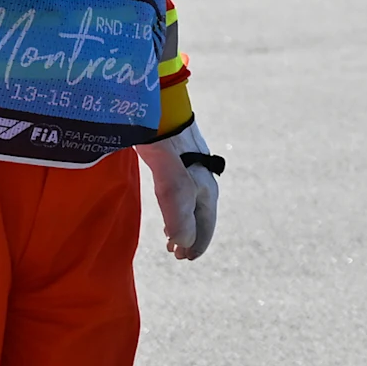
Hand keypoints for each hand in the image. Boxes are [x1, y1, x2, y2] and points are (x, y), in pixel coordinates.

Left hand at [139, 121, 220, 259]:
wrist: (160, 107)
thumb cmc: (165, 146)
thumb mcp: (171, 184)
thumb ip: (178, 215)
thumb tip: (183, 243)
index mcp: (206, 191)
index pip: (205, 227)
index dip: (196, 245)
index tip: (183, 258)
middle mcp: (203, 182)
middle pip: (200, 217)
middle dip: (190, 237)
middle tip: (176, 252)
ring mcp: (192, 170)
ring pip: (192, 204)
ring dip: (184, 223)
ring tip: (171, 235)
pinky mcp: (179, 160)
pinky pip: (183, 191)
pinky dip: (177, 207)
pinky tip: (169, 204)